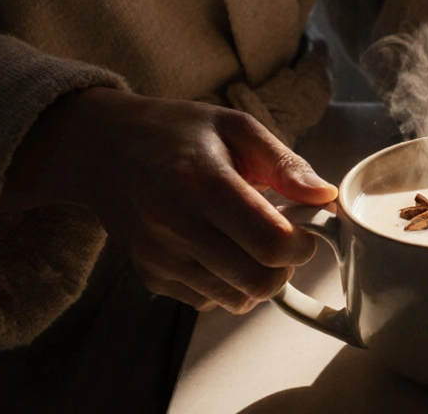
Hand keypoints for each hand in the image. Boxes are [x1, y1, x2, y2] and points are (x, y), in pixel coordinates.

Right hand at [3, 88, 337, 312]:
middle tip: (284, 237)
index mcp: (200, 182)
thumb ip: (285, 163)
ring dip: (259, 277)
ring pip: (236, 299)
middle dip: (286, 266)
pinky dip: (229, 283)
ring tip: (250, 239)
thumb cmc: (176, 132)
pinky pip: (210, 301)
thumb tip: (325, 197)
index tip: (305, 225)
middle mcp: (173, 226)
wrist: (102, 149)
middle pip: (257, 280)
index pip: (270, 242)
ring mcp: (158, 257)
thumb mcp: (235, 127)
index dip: (302, 243)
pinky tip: (221, 247)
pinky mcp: (151, 277)